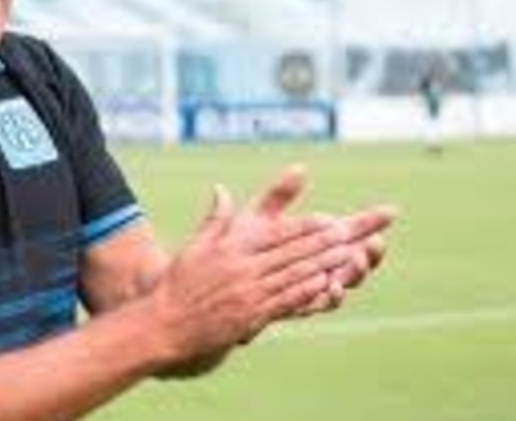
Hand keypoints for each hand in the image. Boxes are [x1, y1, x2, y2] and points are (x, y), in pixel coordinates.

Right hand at [146, 176, 353, 371]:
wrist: (165, 325)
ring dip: (324, 265)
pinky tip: (327, 286)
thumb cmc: (179, 285)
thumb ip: (215, 220)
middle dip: (324, 243)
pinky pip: (286, 302)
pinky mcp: (251, 316)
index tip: (329, 220)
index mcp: (231, 248)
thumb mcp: (194, 247)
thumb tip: (221, 189)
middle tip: (350, 234)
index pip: (277, 234)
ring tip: (349, 257)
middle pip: (292, 252)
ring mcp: (249, 293)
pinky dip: (308, 292)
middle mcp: (242, 268)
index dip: (306, 227)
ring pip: (294, 275)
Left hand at [239, 165, 391, 318]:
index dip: (372, 221)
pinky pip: (323, 303)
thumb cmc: (243, 246)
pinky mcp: (302, 305)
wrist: (222, 283)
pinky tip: (332, 286)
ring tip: (357, 260)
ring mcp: (316, 286)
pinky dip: (331, 295)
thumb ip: (279, 195)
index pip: (353, 229)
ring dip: (356, 272)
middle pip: (359, 258)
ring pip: (347, 281)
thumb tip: (299, 167)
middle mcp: (324, 265)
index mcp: (319, 241)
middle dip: (371, 251)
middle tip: (376, 242)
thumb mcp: (262, 218)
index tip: (390, 211)